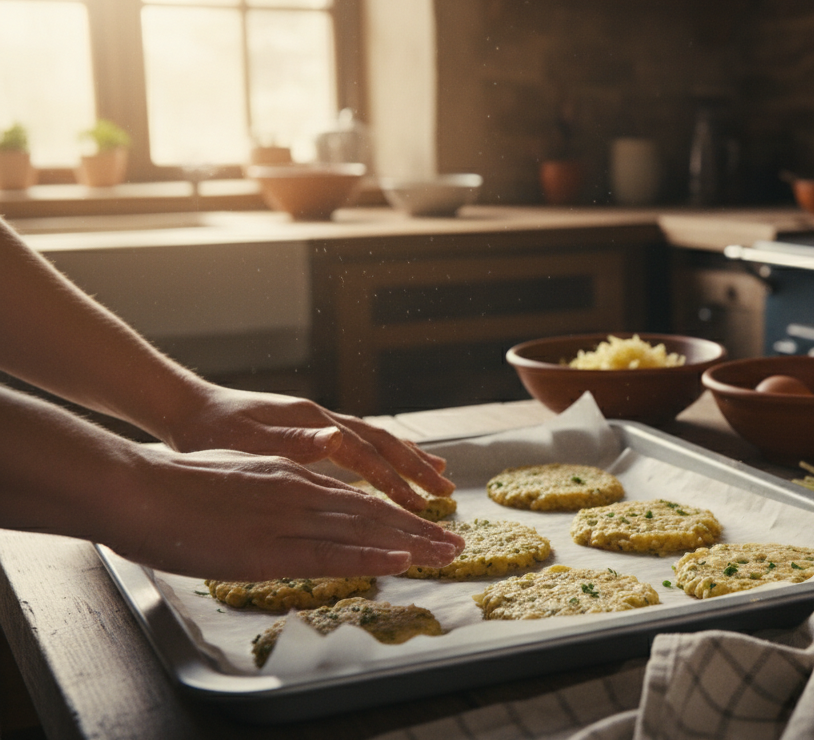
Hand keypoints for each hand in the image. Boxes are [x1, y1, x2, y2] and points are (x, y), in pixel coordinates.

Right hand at [101, 446, 463, 580]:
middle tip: (456, 542)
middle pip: (373, 509)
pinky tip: (400, 559)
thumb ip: (277, 484)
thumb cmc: (177, 485)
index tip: (429, 520)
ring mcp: (287, 516)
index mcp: (292, 473)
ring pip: (363, 529)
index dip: (398, 508)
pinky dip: (369, 555)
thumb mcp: (240, 474)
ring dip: (410, 541)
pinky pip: (330, 553)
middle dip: (419, 527)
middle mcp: (300, 489)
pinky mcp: (269, 546)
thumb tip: (296, 497)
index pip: (357, 493)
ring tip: (447, 551)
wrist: (136, 487)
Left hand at [163, 386, 452, 511]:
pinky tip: (395, 469)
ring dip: (409, 462)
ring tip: (439, 479)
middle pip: (383, 445)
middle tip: (448, 497)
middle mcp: (322, 420)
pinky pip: (360, 445)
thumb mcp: (243, 440)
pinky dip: (386, 458)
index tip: (422, 509)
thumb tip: (338, 438)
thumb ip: (293, 442)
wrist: (185, 408)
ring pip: (376, 442)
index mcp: (311, 424)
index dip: (396, 483)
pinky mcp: (311, 433)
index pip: (366, 456)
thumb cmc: (209, 430)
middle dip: (417, 472)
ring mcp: (319, 424)